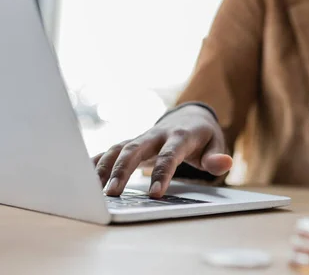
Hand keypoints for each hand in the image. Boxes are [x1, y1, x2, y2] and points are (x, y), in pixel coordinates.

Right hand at [92, 105, 232, 197]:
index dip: (162, 174)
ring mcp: (142, 137)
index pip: (170, 155)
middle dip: (123, 171)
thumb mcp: (215, 143)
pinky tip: (82, 177)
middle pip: (135, 149)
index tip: (155, 194)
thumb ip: (216, 156)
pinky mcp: (132, 142)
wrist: (189, 116)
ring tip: (93, 191)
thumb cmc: (203, 136)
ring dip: (105, 168)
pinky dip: (96, 162)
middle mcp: (156, 135)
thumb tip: (224, 164)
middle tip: (113, 194)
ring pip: (118, 148)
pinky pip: (110, 150)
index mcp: (180, 136)